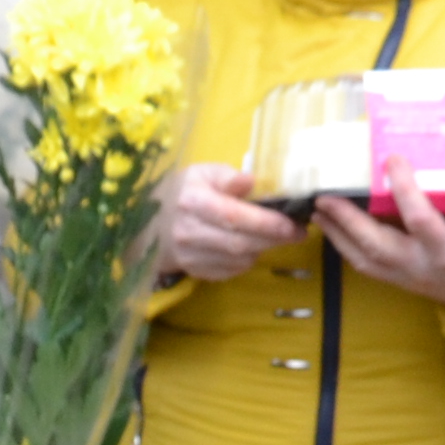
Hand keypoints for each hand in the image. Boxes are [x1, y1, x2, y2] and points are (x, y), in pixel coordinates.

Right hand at [150, 161, 296, 287]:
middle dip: (273, 239)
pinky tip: (251, 247)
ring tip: (275, 236)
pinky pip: (230, 271)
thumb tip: (251, 181)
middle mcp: (188, 232)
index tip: (293, 224)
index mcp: (193, 202)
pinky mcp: (194, 271)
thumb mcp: (202, 173)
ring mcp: (190, 256)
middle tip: (296, 232)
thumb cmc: (183, 191)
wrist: (147, 222)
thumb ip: (228, 177)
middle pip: (239, 243)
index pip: (234, 217)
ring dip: (262, 249)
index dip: (267, 223)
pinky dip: (247, 260)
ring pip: (238, 260)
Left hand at [314, 173, 444, 332]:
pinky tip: (333, 229)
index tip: (392, 159)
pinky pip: (367, 267)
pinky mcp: (401, 281)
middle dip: (347, 221)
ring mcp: (408, 277)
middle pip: (376, 246)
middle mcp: (422, 266)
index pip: (421, 220)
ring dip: (338, 235)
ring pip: (364, 260)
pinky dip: (346, 248)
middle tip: (326, 196)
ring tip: (319, 210)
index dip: (405, 190)